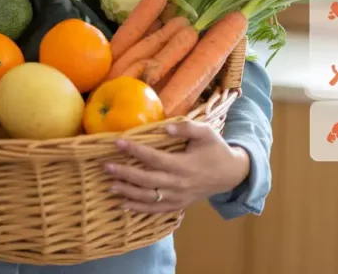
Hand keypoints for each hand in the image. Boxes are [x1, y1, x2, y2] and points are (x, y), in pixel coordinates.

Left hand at [104, 121, 249, 213]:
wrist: (231, 174)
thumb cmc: (216, 150)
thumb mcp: (206, 133)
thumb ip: (187, 128)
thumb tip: (165, 127)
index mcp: (184, 165)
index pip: (154, 158)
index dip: (135, 150)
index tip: (117, 142)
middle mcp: (178, 184)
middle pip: (146, 180)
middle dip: (124, 174)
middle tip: (106, 167)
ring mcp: (178, 197)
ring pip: (148, 198)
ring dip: (127, 193)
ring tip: (110, 186)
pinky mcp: (178, 205)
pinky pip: (155, 210)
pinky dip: (138, 209)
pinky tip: (123, 205)